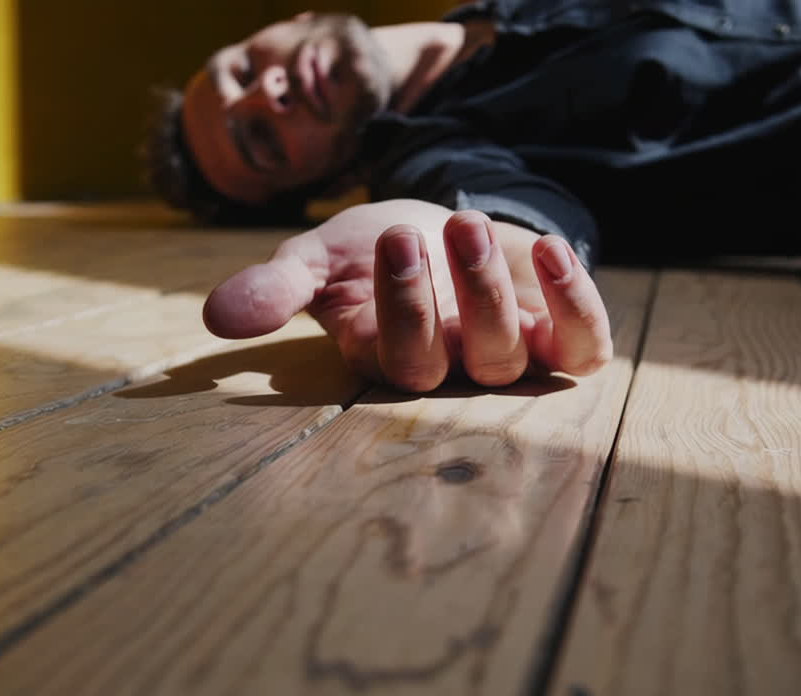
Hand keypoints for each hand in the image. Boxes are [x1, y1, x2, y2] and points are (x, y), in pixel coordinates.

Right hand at [202, 201, 612, 391]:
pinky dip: (577, 305)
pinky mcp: (558, 335)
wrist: (436, 235)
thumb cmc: (368, 255)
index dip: (398, 309)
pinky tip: (551, 249)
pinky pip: (582, 345)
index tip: (392, 237)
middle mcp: (449, 366)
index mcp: (386, 355)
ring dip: (495, 290)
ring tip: (469, 224)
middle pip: (459, 363)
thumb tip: (217, 317)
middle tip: (429, 231)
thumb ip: (274, 287)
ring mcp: (506, 353)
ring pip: (512, 355)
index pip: (394, 358)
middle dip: (447, 299)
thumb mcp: (317, 259)